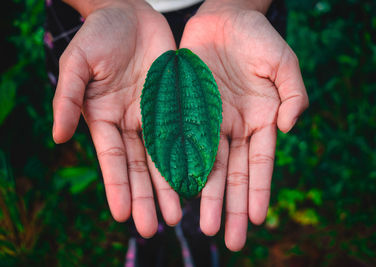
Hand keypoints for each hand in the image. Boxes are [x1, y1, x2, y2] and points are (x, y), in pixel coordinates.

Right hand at [52, 0, 181, 236]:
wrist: (130, 13)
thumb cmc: (98, 35)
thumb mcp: (77, 62)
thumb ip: (68, 97)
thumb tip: (59, 136)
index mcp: (104, 117)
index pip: (112, 158)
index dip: (117, 184)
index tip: (122, 213)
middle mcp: (131, 123)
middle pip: (140, 165)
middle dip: (146, 196)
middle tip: (152, 227)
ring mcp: (155, 115)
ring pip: (165, 156)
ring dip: (170, 185)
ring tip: (177, 215)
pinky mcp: (177, 103)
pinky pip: (186, 132)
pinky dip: (190, 155)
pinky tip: (197, 178)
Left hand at [180, 2, 308, 250]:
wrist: (224, 17)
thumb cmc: (258, 38)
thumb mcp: (284, 63)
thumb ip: (293, 95)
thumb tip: (287, 129)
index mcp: (261, 120)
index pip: (260, 163)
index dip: (259, 191)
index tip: (257, 219)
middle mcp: (234, 128)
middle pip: (233, 173)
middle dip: (232, 205)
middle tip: (229, 238)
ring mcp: (208, 121)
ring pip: (206, 165)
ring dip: (206, 195)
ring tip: (205, 225)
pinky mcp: (184, 110)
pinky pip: (180, 141)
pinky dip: (179, 166)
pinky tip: (178, 191)